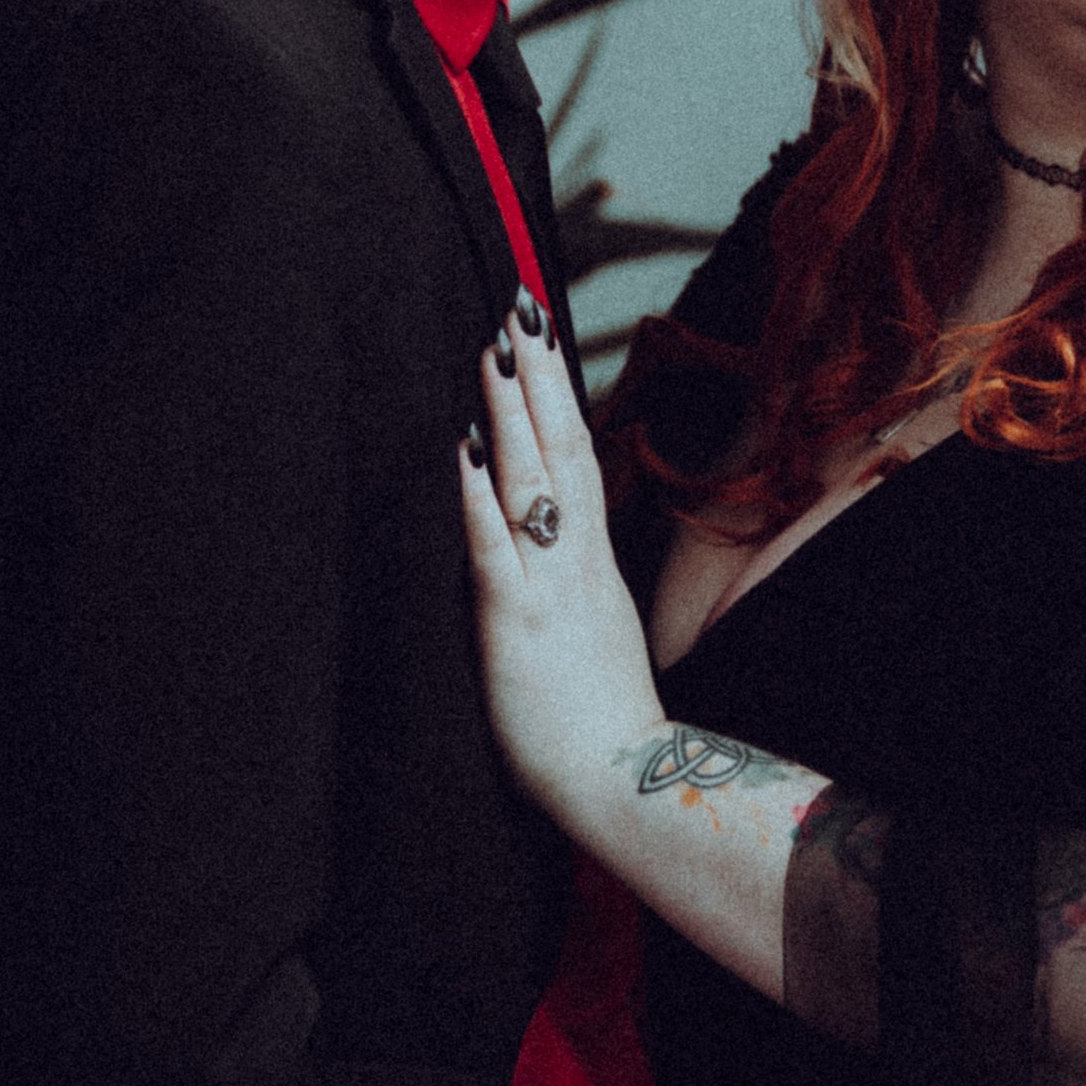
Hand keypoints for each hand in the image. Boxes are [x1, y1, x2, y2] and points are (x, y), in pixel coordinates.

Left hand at [459, 298, 664, 828]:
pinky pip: (493, 548)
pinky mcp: (515, 624)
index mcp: (593, 562)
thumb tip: (551, 543)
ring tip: (493, 347)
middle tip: (519, 305)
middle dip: (538, 375)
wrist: (621, 780)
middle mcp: (576, 561)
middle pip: (561, 446)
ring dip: (510, 410)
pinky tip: (464, 451)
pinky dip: (477, 496)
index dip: (557, 393)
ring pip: (531, 480)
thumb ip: (573, 582)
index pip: (577, 455)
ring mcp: (549, 587)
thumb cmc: (600, 719)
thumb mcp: (595, 631)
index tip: (540, 336)